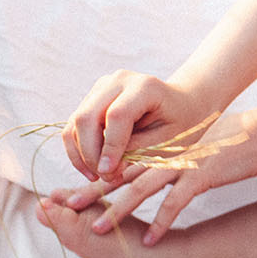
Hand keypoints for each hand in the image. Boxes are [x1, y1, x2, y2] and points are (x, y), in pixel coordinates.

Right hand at [61, 70, 216, 183]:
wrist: (182, 103)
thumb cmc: (180, 123)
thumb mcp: (167, 141)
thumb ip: (137, 152)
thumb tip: (106, 169)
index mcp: (145, 87)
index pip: (117, 116)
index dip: (110, 146)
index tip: (109, 172)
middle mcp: (119, 80)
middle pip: (88, 117)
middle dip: (90, 153)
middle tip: (104, 177)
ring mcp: (102, 86)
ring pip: (76, 122)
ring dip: (81, 154)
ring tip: (99, 176)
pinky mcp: (92, 97)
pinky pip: (74, 125)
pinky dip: (77, 148)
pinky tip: (91, 168)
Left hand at [71, 104, 256, 243]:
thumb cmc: (231, 141)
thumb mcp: (194, 146)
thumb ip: (170, 157)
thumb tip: (152, 170)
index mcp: (161, 146)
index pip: (119, 161)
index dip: (95, 175)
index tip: (72, 190)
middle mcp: (165, 153)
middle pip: (120, 174)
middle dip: (92, 192)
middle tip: (66, 209)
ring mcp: (181, 163)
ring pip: (140, 188)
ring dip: (117, 210)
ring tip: (98, 229)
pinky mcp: (201, 175)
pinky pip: (175, 202)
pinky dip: (161, 221)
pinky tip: (152, 240)